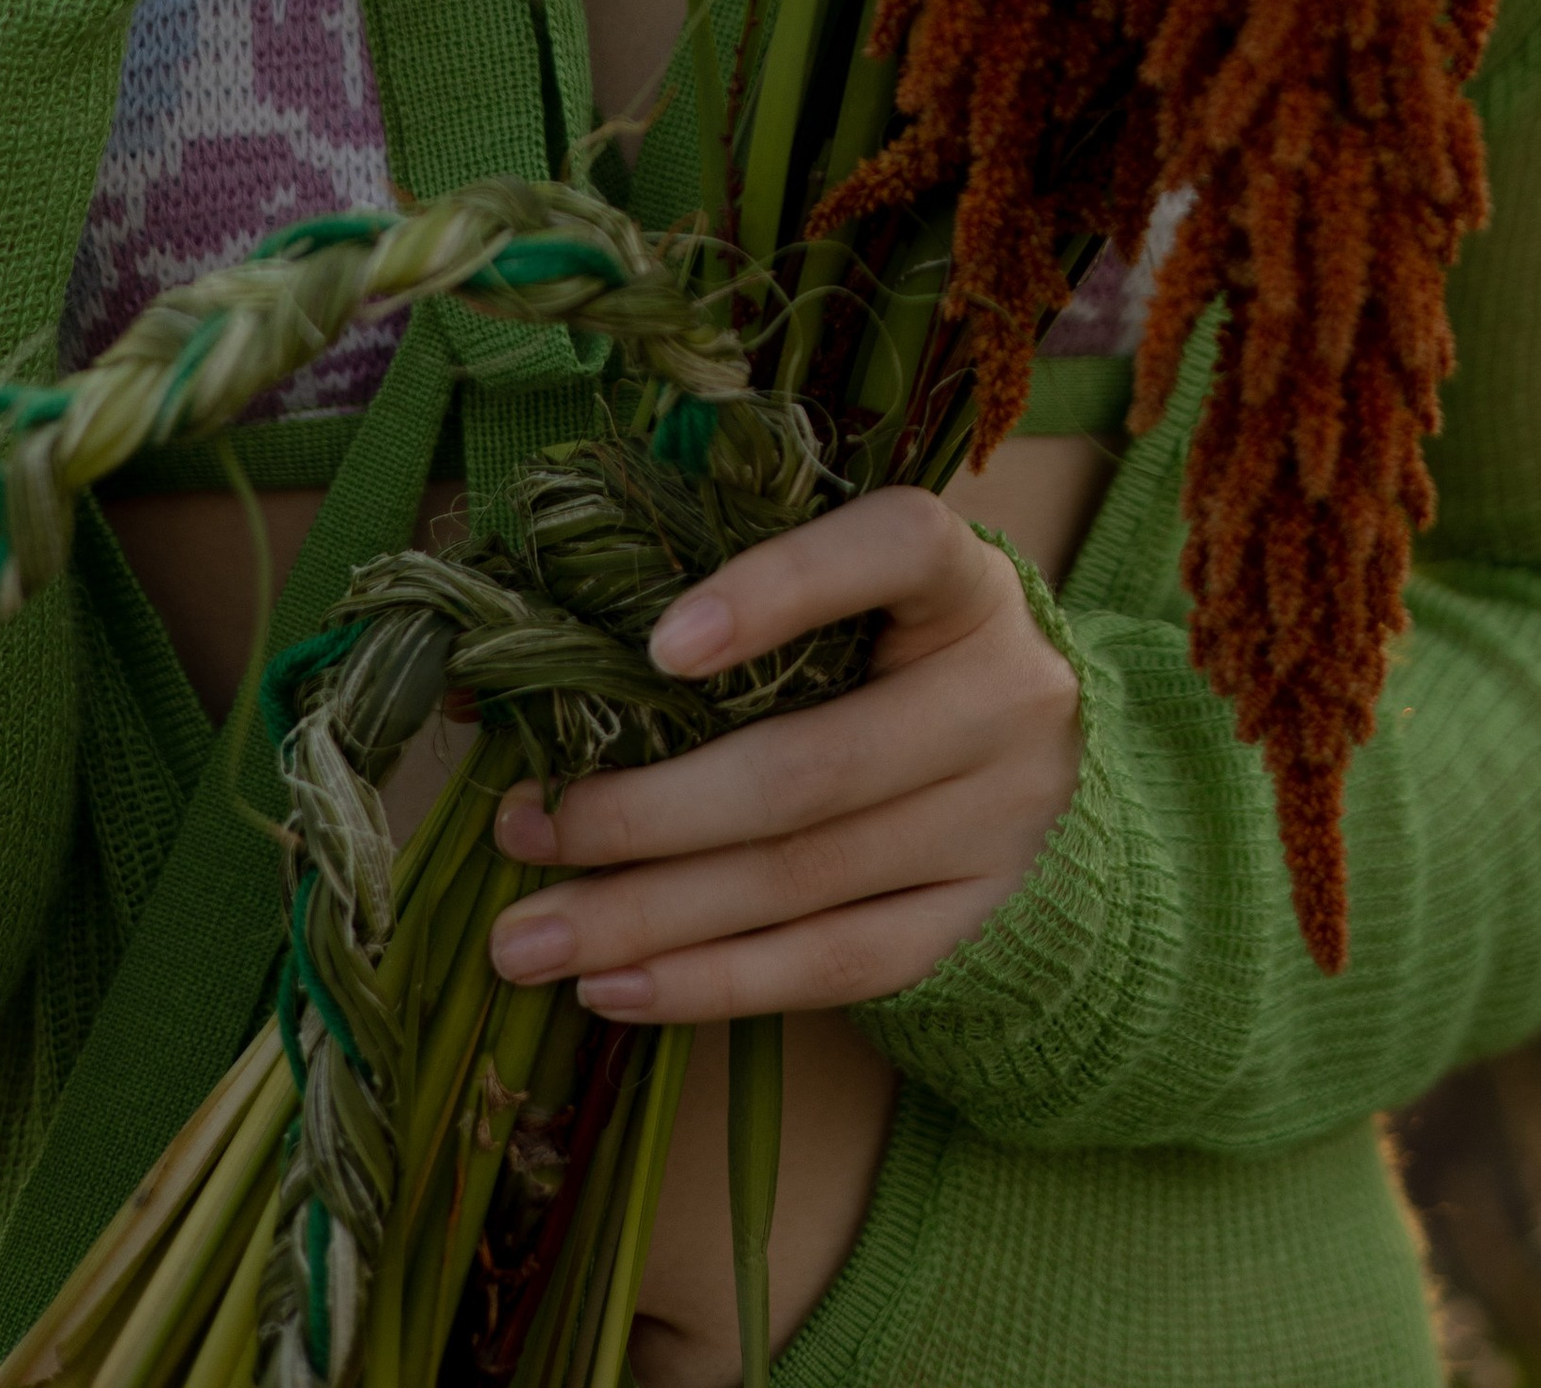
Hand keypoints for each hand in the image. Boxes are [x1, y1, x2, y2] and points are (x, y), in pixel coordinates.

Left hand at [483, 491, 1082, 1020]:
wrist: (1022, 743)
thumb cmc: (889, 643)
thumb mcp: (848, 593)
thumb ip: (730, 609)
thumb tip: (517, 682)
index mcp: (966, 581)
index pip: (897, 551)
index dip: (783, 589)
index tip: (658, 645)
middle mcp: (1003, 696)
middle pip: (813, 768)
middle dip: (644, 813)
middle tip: (521, 830)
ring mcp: (1000, 819)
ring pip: (805, 882)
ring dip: (648, 917)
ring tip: (527, 939)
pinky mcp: (975, 918)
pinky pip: (835, 967)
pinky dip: (714, 984)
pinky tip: (615, 988)